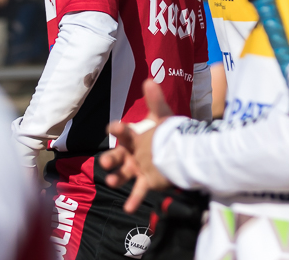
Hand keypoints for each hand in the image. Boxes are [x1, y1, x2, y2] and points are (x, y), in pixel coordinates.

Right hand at [100, 80, 173, 212]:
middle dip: (110, 158)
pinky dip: (133, 200)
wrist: (182, 151)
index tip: (114, 127)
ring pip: (124, 174)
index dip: (118, 129)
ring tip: (112, 182)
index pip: (123, 132)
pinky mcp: (147, 182)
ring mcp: (138, 168)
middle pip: (117, 155)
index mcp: (133, 138)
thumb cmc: (166, 134)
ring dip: (116, 178)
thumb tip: (149, 80)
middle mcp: (131, 154)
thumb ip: (155, 101)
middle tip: (106, 161)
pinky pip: (139, 191)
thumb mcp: (162, 118)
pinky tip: (128, 208)